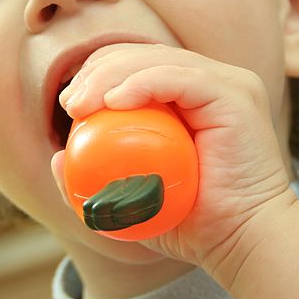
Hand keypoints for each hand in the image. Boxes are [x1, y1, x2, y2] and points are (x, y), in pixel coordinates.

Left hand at [54, 43, 296, 286]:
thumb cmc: (194, 226)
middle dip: (97, 70)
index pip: (138, 65)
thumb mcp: (133, 203)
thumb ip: (95, 182)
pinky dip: (142, 83)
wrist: (243, 244)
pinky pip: (180, 76)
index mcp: (193, 97)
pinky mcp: (237, 95)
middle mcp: (213, 82)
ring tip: (80, 105)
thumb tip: (56, 160)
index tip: (70, 108)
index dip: (98, 74)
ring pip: (157, 59)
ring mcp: (229, 85)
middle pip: (143, 54)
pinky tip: (113, 102)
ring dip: (109, 75)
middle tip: (69, 105)